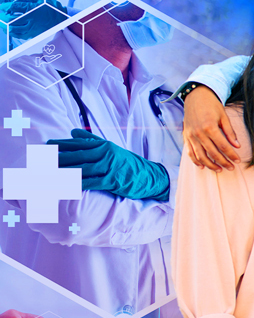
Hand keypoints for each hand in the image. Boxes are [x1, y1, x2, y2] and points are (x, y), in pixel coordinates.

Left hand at [4, 0, 67, 39]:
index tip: (2, 6)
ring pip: (13, 29)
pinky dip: (12, 32)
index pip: (14, 7)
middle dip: (2, 16)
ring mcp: (32, 29)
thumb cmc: (52, 8)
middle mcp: (31, 21)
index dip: (5, 6)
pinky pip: (19, 35)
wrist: (63, 20)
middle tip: (0, 14)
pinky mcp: (33, 35)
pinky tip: (9, 29)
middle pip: (11, 20)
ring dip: (5, 26)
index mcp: (33, 10)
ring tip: (2, 22)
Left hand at [46, 129, 170, 200]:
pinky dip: (77, 183)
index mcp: (103, 145)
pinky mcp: (112, 180)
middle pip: (76, 155)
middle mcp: (105, 153)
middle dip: (56, 158)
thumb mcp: (111, 148)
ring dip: (63, 172)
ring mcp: (109, 166)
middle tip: (40, 161)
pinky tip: (65, 185)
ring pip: (80, 168)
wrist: (149, 176)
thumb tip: (72, 132)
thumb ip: (92, 140)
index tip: (44, 147)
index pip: (77, 143)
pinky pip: (90, 181)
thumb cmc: (128, 164)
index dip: (60, 145)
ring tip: (47, 173)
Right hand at [183, 86, 239, 170]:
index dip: (231, 155)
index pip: (223, 146)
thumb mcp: (224, 116)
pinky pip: (190, 152)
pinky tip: (203, 166)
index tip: (238, 161)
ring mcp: (191, 136)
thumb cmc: (212, 105)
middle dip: (223, 162)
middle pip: (213, 153)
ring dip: (210, 165)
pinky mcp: (186, 137)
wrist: (195, 96)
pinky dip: (196, 161)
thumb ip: (230, 132)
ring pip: (201, 156)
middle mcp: (199, 133)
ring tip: (219, 170)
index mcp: (210, 127)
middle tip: (231, 168)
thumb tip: (237, 146)